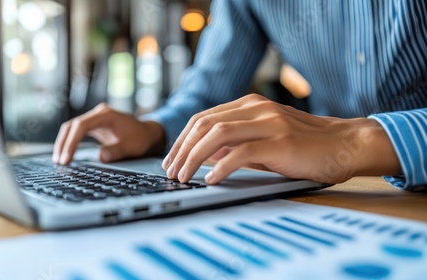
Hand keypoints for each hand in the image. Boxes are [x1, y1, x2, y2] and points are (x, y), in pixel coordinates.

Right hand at [53, 103, 165, 164]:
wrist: (148, 133)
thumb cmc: (141, 139)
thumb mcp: (132, 147)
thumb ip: (117, 151)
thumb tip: (100, 157)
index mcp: (106, 115)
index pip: (81, 126)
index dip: (72, 142)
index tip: (67, 158)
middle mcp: (98, 114)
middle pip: (72, 125)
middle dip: (63, 143)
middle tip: (59, 162)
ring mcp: (95, 118)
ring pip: (71, 128)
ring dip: (64, 143)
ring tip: (59, 160)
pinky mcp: (94, 126)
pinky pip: (76, 132)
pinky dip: (70, 143)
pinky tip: (66, 155)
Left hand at [162, 94, 400, 184]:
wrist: (345, 144)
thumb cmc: (304, 145)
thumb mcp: (264, 141)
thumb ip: (235, 144)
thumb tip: (204, 156)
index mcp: (249, 105)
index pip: (203, 118)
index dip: (182, 139)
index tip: (171, 159)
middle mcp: (256, 108)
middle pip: (204, 124)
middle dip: (182, 149)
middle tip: (171, 171)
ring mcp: (269, 122)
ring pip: (218, 134)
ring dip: (194, 157)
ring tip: (183, 176)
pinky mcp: (281, 141)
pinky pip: (242, 152)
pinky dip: (221, 166)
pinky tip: (211, 179)